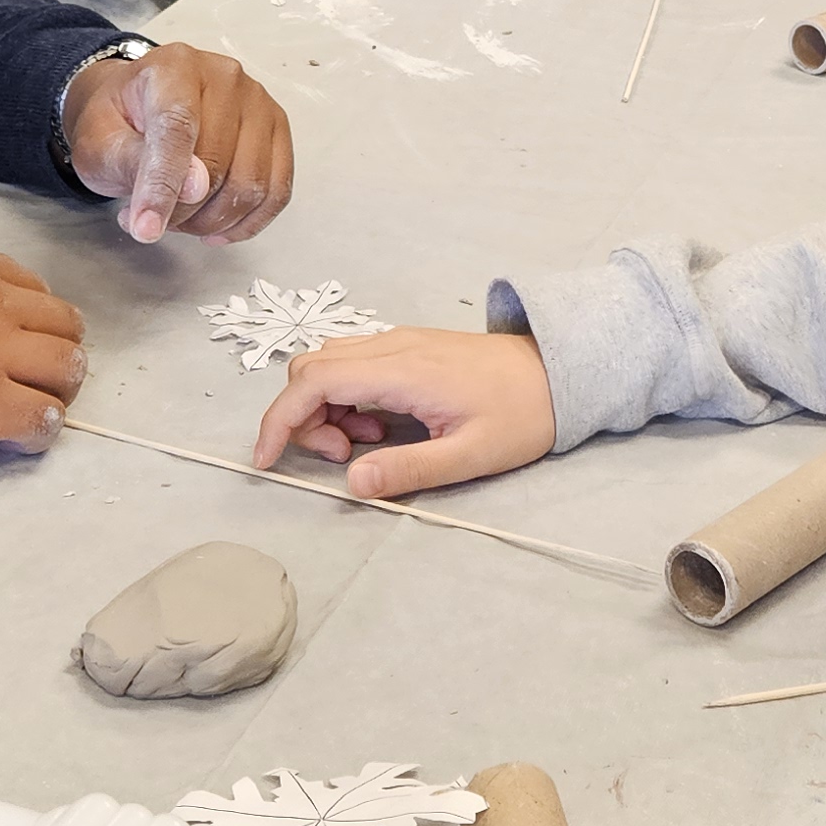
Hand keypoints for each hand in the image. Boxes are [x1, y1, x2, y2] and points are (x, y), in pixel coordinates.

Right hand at [0, 238, 85, 464]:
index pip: (31, 288)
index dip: (29, 321)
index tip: (16, 344)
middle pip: (61, 324)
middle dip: (55, 353)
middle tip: (35, 379)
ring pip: (65, 368)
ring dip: (56, 390)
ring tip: (32, 409)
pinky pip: (43, 418)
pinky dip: (39, 432)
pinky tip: (17, 439)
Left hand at [64, 42, 294, 242]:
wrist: (137, 107)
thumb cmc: (119, 121)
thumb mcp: (100, 142)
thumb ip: (135, 161)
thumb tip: (194, 188)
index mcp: (174, 67)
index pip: (177, 129)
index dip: (162, 185)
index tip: (146, 228)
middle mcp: (224, 77)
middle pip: (216, 164)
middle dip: (180, 211)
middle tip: (147, 221)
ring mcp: (257, 102)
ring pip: (250, 185)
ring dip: (211, 221)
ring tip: (177, 218)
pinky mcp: (276, 129)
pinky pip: (276, 192)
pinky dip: (245, 223)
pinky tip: (215, 229)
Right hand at [252, 326, 557, 496]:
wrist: (560, 371)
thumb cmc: (522, 416)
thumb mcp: (470, 457)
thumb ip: (409, 470)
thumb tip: (351, 484)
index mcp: (402, 370)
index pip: (314, 381)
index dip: (278, 419)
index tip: (266, 460)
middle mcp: (391, 345)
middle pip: (311, 367)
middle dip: (304, 417)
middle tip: (345, 457)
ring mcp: (398, 341)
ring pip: (329, 362)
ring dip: (327, 407)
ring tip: (369, 445)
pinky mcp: (408, 346)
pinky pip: (354, 363)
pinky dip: (347, 397)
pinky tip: (384, 427)